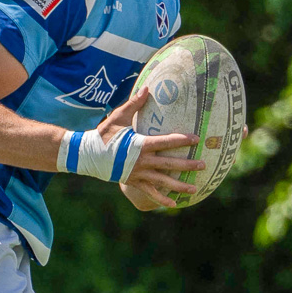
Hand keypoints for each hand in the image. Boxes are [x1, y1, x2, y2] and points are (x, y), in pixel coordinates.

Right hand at [102, 89, 202, 208]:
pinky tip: (174, 204)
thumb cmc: (104, 134)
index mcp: (141, 144)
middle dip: (188, 165)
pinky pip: (150, 193)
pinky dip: (161, 199)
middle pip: (170, 164)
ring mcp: (139, 174)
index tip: (197, 139)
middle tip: (203, 164)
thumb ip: (134, 104)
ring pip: (163, 181)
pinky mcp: (133, 182)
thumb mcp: (118, 117)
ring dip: (180, 186)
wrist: (88, 154)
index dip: (182, 140)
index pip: (167, 141)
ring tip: (195, 189)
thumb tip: (147, 87)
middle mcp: (143, 161)